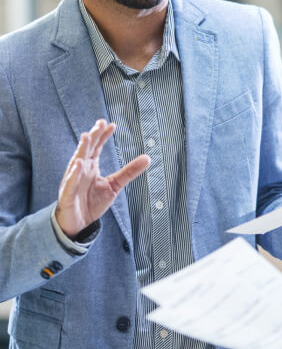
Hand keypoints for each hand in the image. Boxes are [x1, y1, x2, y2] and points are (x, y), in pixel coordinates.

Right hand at [55, 119, 149, 236]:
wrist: (77, 224)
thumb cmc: (92, 202)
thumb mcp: (114, 185)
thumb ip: (129, 171)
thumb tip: (148, 158)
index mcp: (90, 166)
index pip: (97, 147)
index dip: (103, 136)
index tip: (111, 125)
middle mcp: (80, 170)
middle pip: (86, 150)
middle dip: (93, 137)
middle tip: (100, 123)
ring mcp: (72, 181)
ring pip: (76, 162)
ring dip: (82, 149)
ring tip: (87, 136)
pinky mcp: (67, 195)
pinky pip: (70, 183)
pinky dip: (74, 174)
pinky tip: (79, 164)